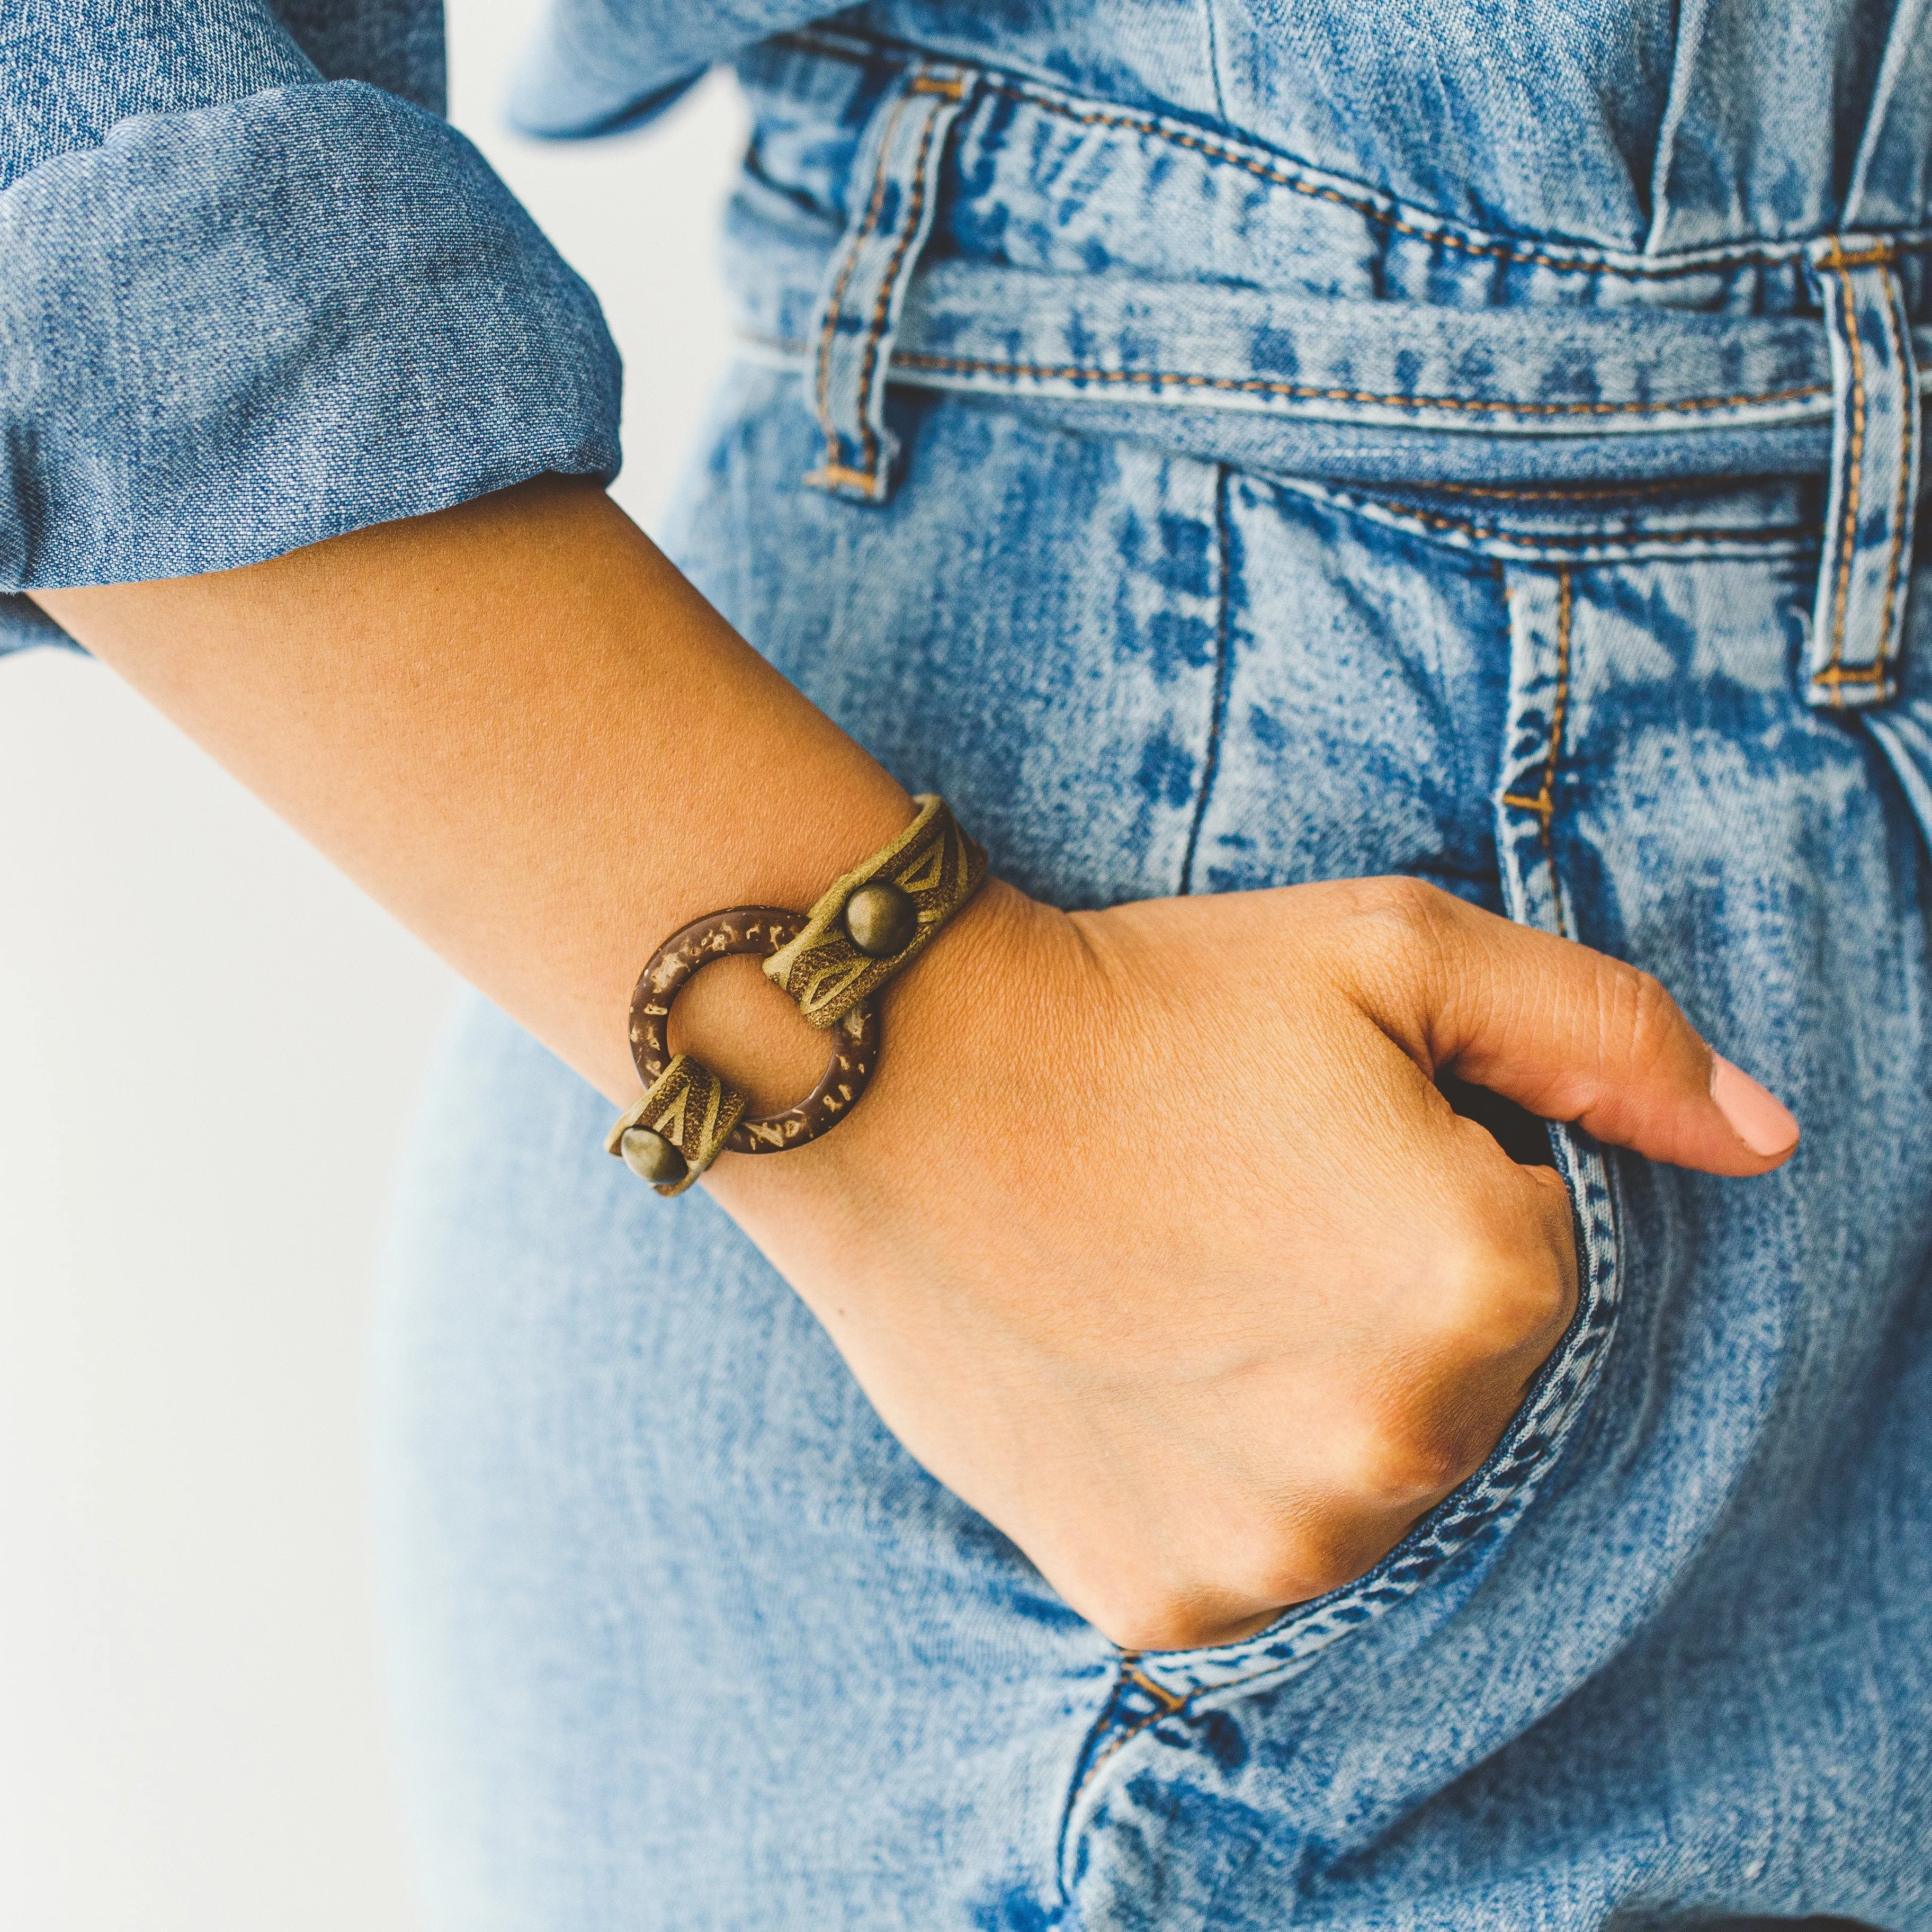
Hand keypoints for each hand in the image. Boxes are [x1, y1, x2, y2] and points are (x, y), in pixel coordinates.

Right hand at [707, 874, 1798, 1650]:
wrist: (903, 1082)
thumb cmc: (1149, 1001)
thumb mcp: (1389, 952)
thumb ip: (1605, 1034)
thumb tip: (1767, 1140)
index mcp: (1480, 1285)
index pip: (1537, 1261)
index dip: (1425, 1182)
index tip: (1304, 1142)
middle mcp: (1394, 1445)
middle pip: (1463, 1389)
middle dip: (1380, 1302)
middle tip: (1230, 1208)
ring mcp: (1274, 1543)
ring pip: (1365, 1482)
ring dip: (1303, 1403)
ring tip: (1175, 1292)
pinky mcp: (1163, 1599)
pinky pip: (1256, 1556)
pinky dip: (1217, 1481)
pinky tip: (1138, 1379)